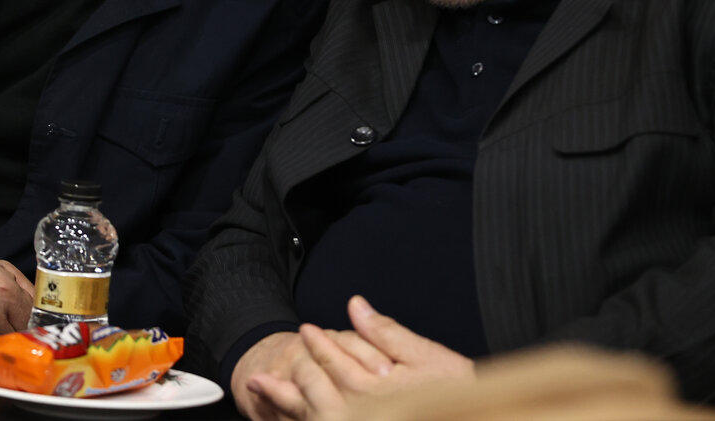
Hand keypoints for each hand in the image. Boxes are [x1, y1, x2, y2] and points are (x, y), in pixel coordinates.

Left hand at [246, 296, 475, 420]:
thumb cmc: (457, 395)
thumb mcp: (428, 358)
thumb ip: (386, 333)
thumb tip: (355, 305)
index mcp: (372, 388)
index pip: (333, 360)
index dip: (318, 344)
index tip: (307, 331)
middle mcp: (357, 414)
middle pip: (314, 388)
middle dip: (296, 370)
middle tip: (283, 357)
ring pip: (310, 415)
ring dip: (282, 401)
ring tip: (257, 387)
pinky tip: (288, 417)